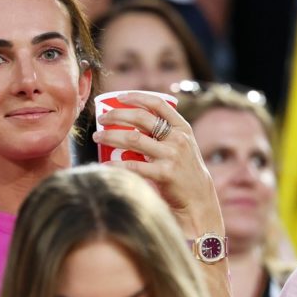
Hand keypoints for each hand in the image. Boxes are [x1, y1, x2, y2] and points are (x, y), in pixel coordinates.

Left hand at [93, 91, 223, 236]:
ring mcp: (172, 156)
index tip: (119, 97)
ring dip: (111, 136)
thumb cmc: (183, 171)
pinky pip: (134, 166)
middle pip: (141, 118)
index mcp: (182, 128)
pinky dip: (116, 164)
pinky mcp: (165, 174)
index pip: (158, 104)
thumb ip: (164, 134)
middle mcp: (178, 139)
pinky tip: (104, 164)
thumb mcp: (181, 146)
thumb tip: (130, 122)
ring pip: (133, 139)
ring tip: (97, 136)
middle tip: (101, 119)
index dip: (137, 97)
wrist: (199, 199)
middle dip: (116, 115)